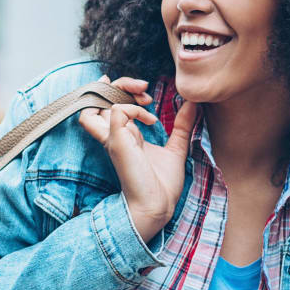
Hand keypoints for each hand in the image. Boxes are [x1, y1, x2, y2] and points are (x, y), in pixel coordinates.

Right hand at [78, 75, 197, 241]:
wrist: (158, 206)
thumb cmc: (162, 185)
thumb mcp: (176, 148)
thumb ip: (181, 125)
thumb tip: (193, 104)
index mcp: (124, 135)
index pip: (108, 103)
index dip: (122, 90)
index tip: (147, 95)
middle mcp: (114, 134)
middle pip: (98, 96)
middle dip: (121, 83)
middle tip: (145, 88)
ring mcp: (113, 138)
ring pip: (96, 101)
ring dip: (119, 91)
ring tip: (143, 96)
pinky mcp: (117, 142)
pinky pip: (117, 111)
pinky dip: (133, 108)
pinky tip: (151, 120)